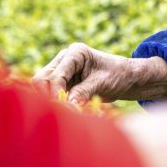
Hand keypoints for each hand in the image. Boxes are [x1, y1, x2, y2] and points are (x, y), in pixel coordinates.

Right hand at [32, 43, 166, 104]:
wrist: (125, 78)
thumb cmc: (117, 75)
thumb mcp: (102, 83)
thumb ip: (84, 92)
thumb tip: (68, 106)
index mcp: (75, 53)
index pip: (56, 74)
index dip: (56, 92)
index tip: (64, 108)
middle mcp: (64, 60)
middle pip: (42, 79)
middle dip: (48, 96)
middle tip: (62, 112)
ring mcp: (61, 72)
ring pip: (43, 88)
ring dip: (52, 102)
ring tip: (67, 113)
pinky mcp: (62, 85)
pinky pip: (51, 96)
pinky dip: (57, 105)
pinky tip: (70, 112)